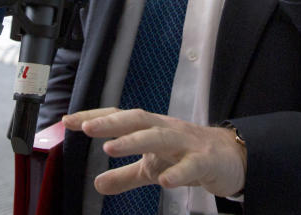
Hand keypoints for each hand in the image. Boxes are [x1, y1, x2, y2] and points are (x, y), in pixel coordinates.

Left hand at [63, 107, 246, 197]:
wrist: (232, 157)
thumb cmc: (188, 155)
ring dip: (135, 140)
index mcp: (152, 128)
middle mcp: (167, 129)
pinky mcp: (205, 161)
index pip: (121, 118)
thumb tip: (96, 183)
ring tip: (111, 147)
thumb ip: (125, 175)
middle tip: (86, 127)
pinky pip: (191, 165)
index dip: (95, 117)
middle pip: (138, 120)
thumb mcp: (153, 167)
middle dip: (111, 122)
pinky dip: (178, 172)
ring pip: (160, 136)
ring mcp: (187, 143)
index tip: (68, 121)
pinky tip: (165, 182)